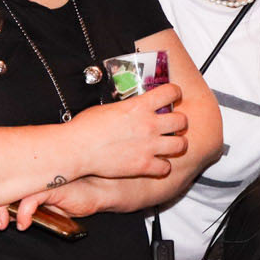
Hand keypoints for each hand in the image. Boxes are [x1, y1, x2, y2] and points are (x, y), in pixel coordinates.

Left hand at [0, 177, 107, 230]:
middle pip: (4, 188)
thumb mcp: (46, 211)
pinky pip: (30, 199)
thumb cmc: (74, 198)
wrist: (98, 193)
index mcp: (30, 180)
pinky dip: (24, 213)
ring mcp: (41, 180)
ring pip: (13, 192)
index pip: (5, 187)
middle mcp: (33, 177)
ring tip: (4, 223)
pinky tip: (24, 222)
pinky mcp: (51, 186)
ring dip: (4, 211)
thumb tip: (8, 219)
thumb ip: (28, 213)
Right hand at [70, 85, 188, 178]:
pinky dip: (162, 167)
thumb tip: (130, 108)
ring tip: (169, 145)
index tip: (172, 97)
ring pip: (181, 144)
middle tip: (172, 125)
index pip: (171, 92)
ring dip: (177, 144)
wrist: (76, 148)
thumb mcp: (109, 107)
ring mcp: (149, 146)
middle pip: (182, 120)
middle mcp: (149, 124)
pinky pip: (166, 167)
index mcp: (139, 106)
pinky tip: (155, 164)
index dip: (174, 93)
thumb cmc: (86, 127)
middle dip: (179, 122)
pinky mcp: (143, 165)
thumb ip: (127, 108)